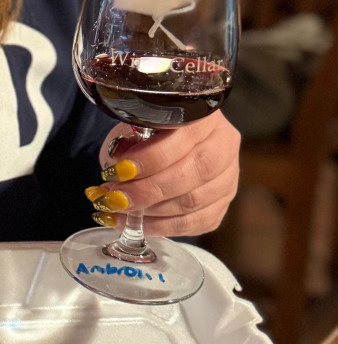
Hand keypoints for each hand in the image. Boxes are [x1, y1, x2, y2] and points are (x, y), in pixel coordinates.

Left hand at [90, 112, 239, 235]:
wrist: (166, 144)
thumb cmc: (147, 134)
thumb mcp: (132, 128)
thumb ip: (125, 143)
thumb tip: (116, 166)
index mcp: (204, 117)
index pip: (184, 137)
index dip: (149, 158)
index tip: (117, 172)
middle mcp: (224, 145)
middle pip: (195, 172)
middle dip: (148, 190)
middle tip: (115, 198)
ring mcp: (228, 177)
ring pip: (195, 201)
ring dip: (152, 212)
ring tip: (119, 211)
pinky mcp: (223, 203)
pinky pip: (197, 222)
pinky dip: (163, 227)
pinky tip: (138, 224)